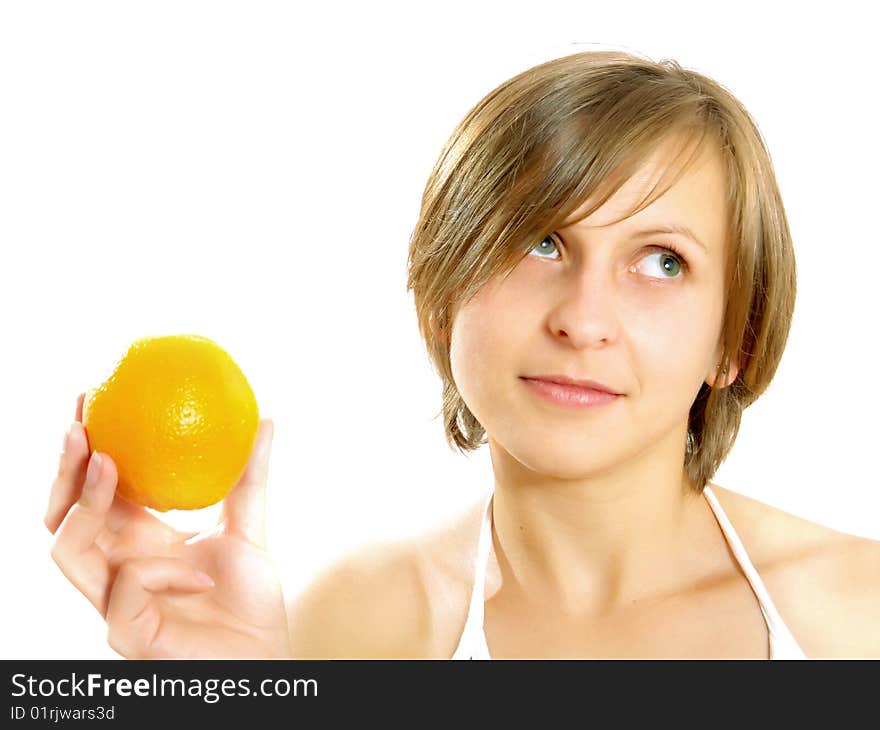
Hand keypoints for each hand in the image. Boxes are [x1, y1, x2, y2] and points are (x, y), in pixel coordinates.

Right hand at [45, 393, 290, 658]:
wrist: (264, 655)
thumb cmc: (248, 599)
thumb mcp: (249, 527)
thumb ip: (249, 478)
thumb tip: (265, 418)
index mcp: (136, 542)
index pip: (91, 492)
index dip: (83, 448)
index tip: (90, 397)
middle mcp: (116, 568)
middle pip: (62, 518)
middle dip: (63, 469)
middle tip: (82, 422)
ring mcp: (116, 603)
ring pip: (68, 553)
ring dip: (85, 505)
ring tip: (109, 464)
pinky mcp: (130, 637)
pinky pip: (121, 596)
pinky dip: (154, 573)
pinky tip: (196, 569)